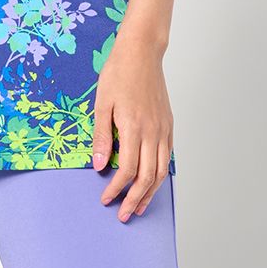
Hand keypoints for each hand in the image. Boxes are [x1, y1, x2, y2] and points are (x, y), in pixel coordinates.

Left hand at [91, 33, 172, 220]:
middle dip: (134, 199)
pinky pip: (167, 158)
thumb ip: (101, 137)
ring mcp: (163, 129)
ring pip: (161, 171)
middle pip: (147, 177)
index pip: (126, 170)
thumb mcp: (102, 104)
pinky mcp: (169, 125)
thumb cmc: (119, 74)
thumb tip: (97, 166)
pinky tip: (152, 184)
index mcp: (134, 127)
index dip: (116, 189)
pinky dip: (160, 175)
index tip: (105, 199)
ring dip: (150, 193)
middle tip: (123, 215)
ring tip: (138, 207)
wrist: (142, 53)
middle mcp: (153, 132)